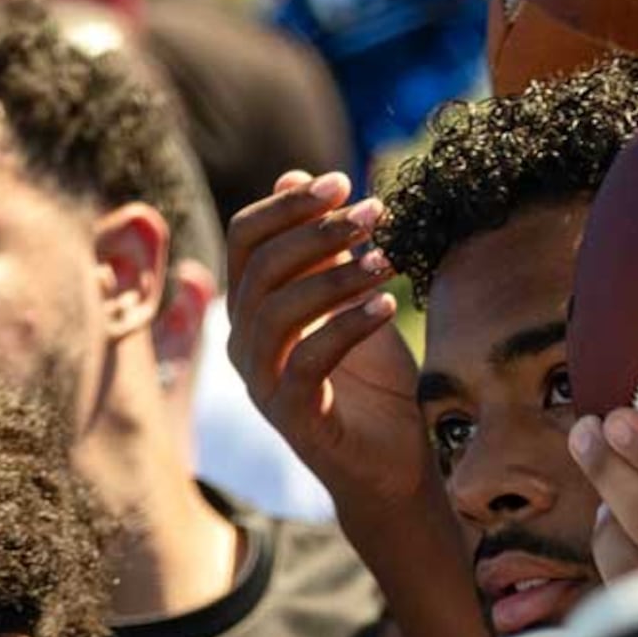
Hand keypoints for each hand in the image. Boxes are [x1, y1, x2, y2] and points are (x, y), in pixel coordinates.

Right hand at [226, 171, 422, 511]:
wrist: (392, 462)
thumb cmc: (372, 380)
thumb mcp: (351, 299)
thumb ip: (323, 248)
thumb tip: (296, 175)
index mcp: (252, 308)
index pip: (245, 238)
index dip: (288, 204)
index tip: (342, 183)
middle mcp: (245, 343)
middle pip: (261, 268)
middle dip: (319, 232)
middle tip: (375, 213)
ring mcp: (263, 383)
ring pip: (277, 312)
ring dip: (335, 278)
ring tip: (388, 261)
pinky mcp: (292, 417)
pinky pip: (307, 362)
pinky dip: (347, 327)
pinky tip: (387, 307)